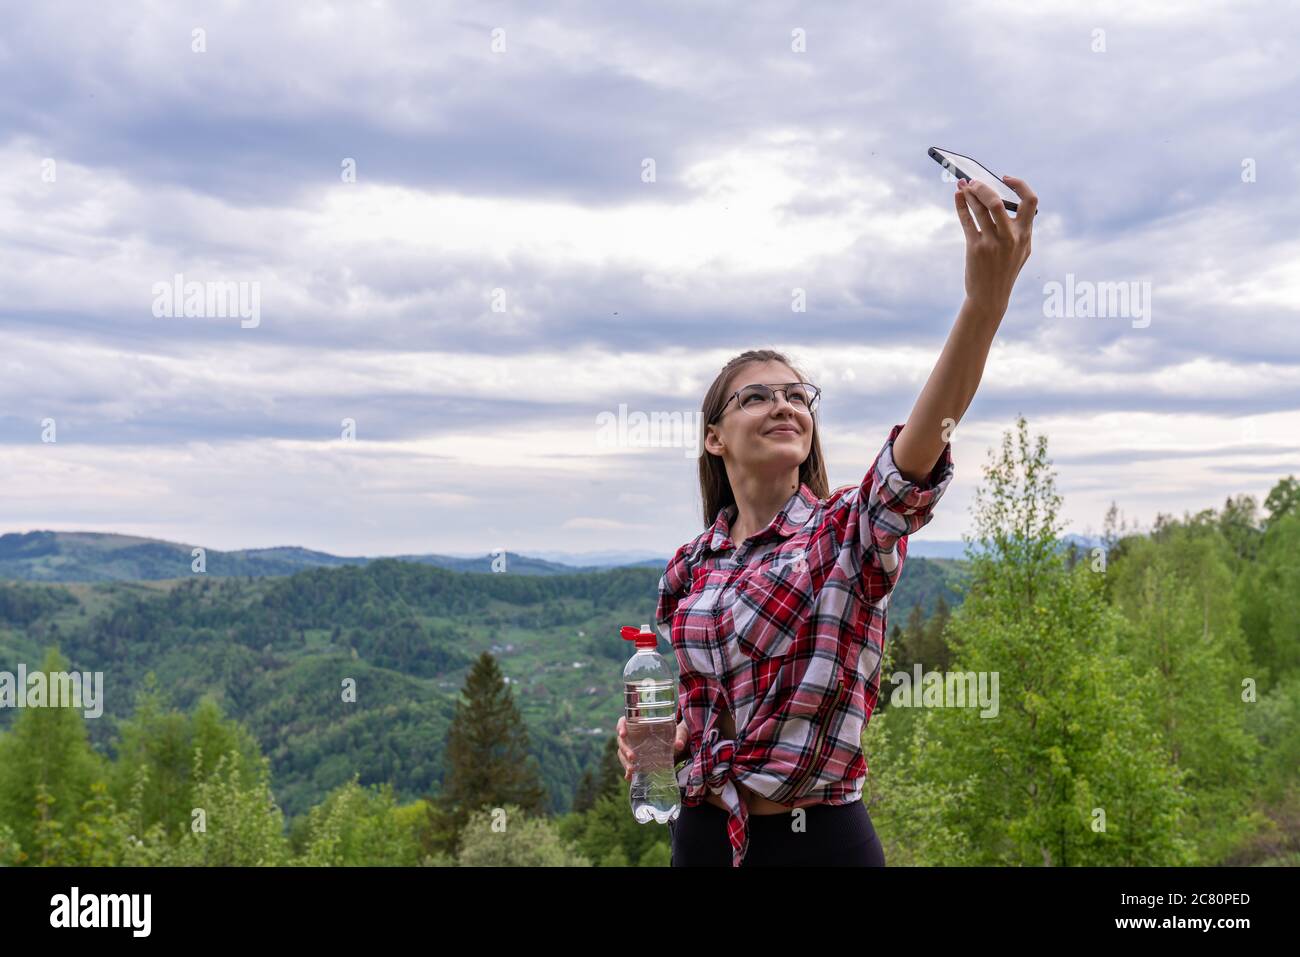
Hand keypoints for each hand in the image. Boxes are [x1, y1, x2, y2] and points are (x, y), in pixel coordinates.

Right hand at [617, 715, 689, 779]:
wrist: (677, 746)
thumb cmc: (675, 734)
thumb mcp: (678, 733)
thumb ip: (679, 737)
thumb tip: (679, 745)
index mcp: (638, 724)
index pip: (623, 722)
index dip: (621, 726)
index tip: (623, 734)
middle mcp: (633, 735)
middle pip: (622, 740)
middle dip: (625, 749)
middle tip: (633, 757)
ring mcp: (632, 747)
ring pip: (622, 753)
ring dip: (625, 762)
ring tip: (632, 770)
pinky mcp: (636, 759)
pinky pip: (628, 764)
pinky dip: (628, 771)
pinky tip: (629, 777)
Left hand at [954, 174, 1036, 316]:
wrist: (991, 296)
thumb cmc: (1004, 269)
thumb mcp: (1020, 250)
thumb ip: (1017, 228)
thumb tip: (1000, 200)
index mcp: (1026, 234)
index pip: (1030, 201)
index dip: (1019, 185)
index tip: (1005, 178)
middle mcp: (1011, 237)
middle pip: (998, 202)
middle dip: (983, 187)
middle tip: (974, 181)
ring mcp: (993, 243)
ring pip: (980, 210)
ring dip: (969, 194)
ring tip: (962, 186)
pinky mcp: (976, 249)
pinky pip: (967, 221)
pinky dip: (961, 206)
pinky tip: (957, 197)